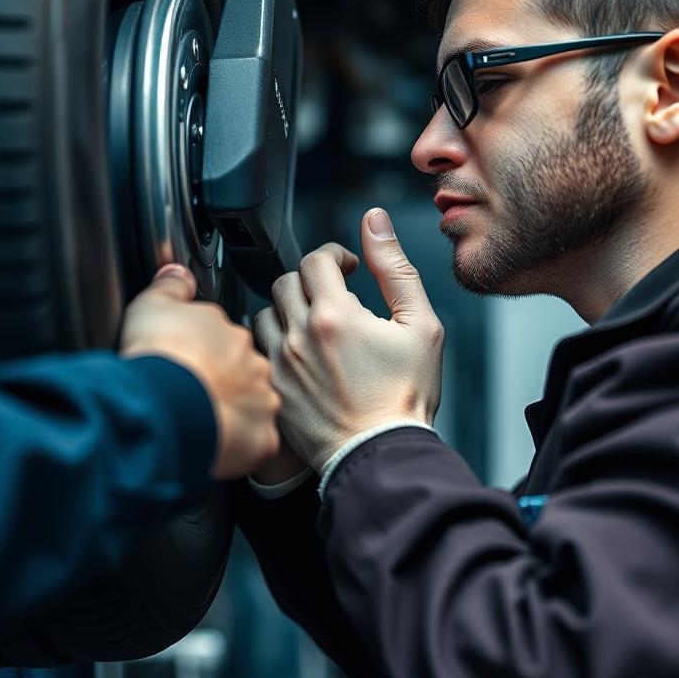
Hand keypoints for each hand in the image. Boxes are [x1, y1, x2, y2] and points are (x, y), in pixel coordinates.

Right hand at [121, 264, 280, 478]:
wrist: (165, 402)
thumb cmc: (160, 356)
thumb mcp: (152, 305)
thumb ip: (169, 286)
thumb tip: (177, 273)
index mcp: (231, 334)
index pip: (226, 340)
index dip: (207, 352)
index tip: (192, 361)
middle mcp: (253, 364)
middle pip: (244, 372)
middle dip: (225, 381)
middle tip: (196, 392)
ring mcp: (261, 401)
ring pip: (253, 406)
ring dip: (233, 412)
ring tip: (203, 421)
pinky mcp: (261, 438)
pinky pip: (254, 442)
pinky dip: (238, 445)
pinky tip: (217, 445)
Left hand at [254, 209, 442, 472]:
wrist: (380, 454)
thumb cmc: (404, 398)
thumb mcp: (420, 325)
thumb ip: (395, 268)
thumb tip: (376, 223)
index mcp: (334, 315)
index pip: (315, 259)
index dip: (334, 255)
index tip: (347, 268)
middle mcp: (299, 336)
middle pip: (286, 281)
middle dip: (311, 280)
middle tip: (333, 296)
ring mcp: (280, 364)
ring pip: (265, 313)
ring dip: (287, 310)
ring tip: (314, 326)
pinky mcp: (271, 389)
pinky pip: (258, 350)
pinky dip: (275, 343)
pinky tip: (299, 354)